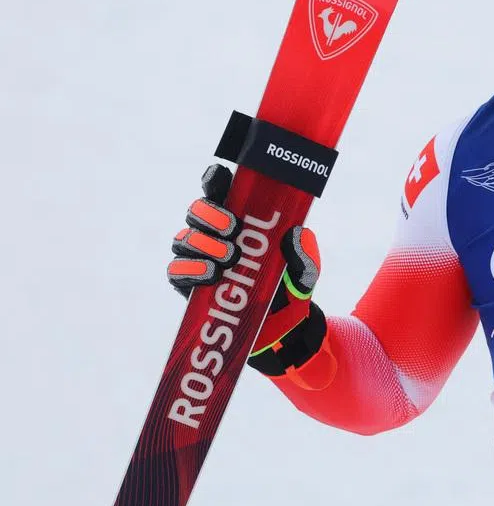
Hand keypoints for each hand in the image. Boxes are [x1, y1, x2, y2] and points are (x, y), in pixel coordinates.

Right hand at [166, 165, 328, 381]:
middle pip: (196, 212)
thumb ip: (303, 253)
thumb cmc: (291, 289)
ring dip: (203, 244)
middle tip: (233, 229)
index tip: (219, 177)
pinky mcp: (190, 287)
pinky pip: (176, 272)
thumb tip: (294, 234)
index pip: (219, 192)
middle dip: (210, 216)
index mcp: (240, 221)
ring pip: (183, 240)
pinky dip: (190, 271)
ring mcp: (199, 260)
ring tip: (229, 257)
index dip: (214, 180)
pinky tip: (211, 275)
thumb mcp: (305, 271)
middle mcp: (214, 236)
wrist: (284, 328)